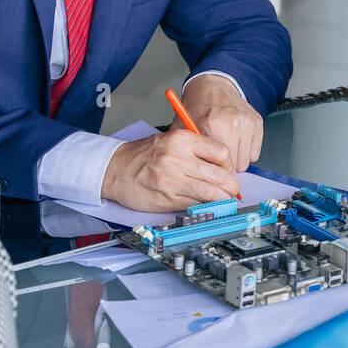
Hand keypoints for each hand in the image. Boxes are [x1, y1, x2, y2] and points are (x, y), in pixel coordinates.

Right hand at [102, 129, 240, 212]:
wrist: (115, 169)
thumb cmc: (144, 155)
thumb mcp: (169, 140)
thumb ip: (195, 150)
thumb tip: (222, 166)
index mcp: (181, 140)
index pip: (221, 153)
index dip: (229, 165)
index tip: (229, 170)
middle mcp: (178, 158)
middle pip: (220, 176)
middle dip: (231, 186)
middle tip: (232, 189)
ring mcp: (173, 180)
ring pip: (211, 194)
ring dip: (223, 200)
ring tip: (225, 200)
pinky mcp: (168, 198)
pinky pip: (196, 205)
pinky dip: (206, 208)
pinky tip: (208, 206)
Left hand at [173, 75, 262, 171]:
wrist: (212, 87)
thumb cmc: (197, 109)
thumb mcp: (183, 130)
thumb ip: (188, 154)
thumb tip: (198, 180)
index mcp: (211, 125)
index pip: (218, 166)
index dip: (214, 172)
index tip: (210, 171)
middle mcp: (232, 123)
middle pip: (235, 167)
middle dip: (226, 167)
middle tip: (217, 158)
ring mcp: (246, 122)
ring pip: (247, 162)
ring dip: (237, 160)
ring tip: (226, 146)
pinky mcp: (257, 121)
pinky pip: (255, 153)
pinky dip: (246, 151)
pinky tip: (236, 140)